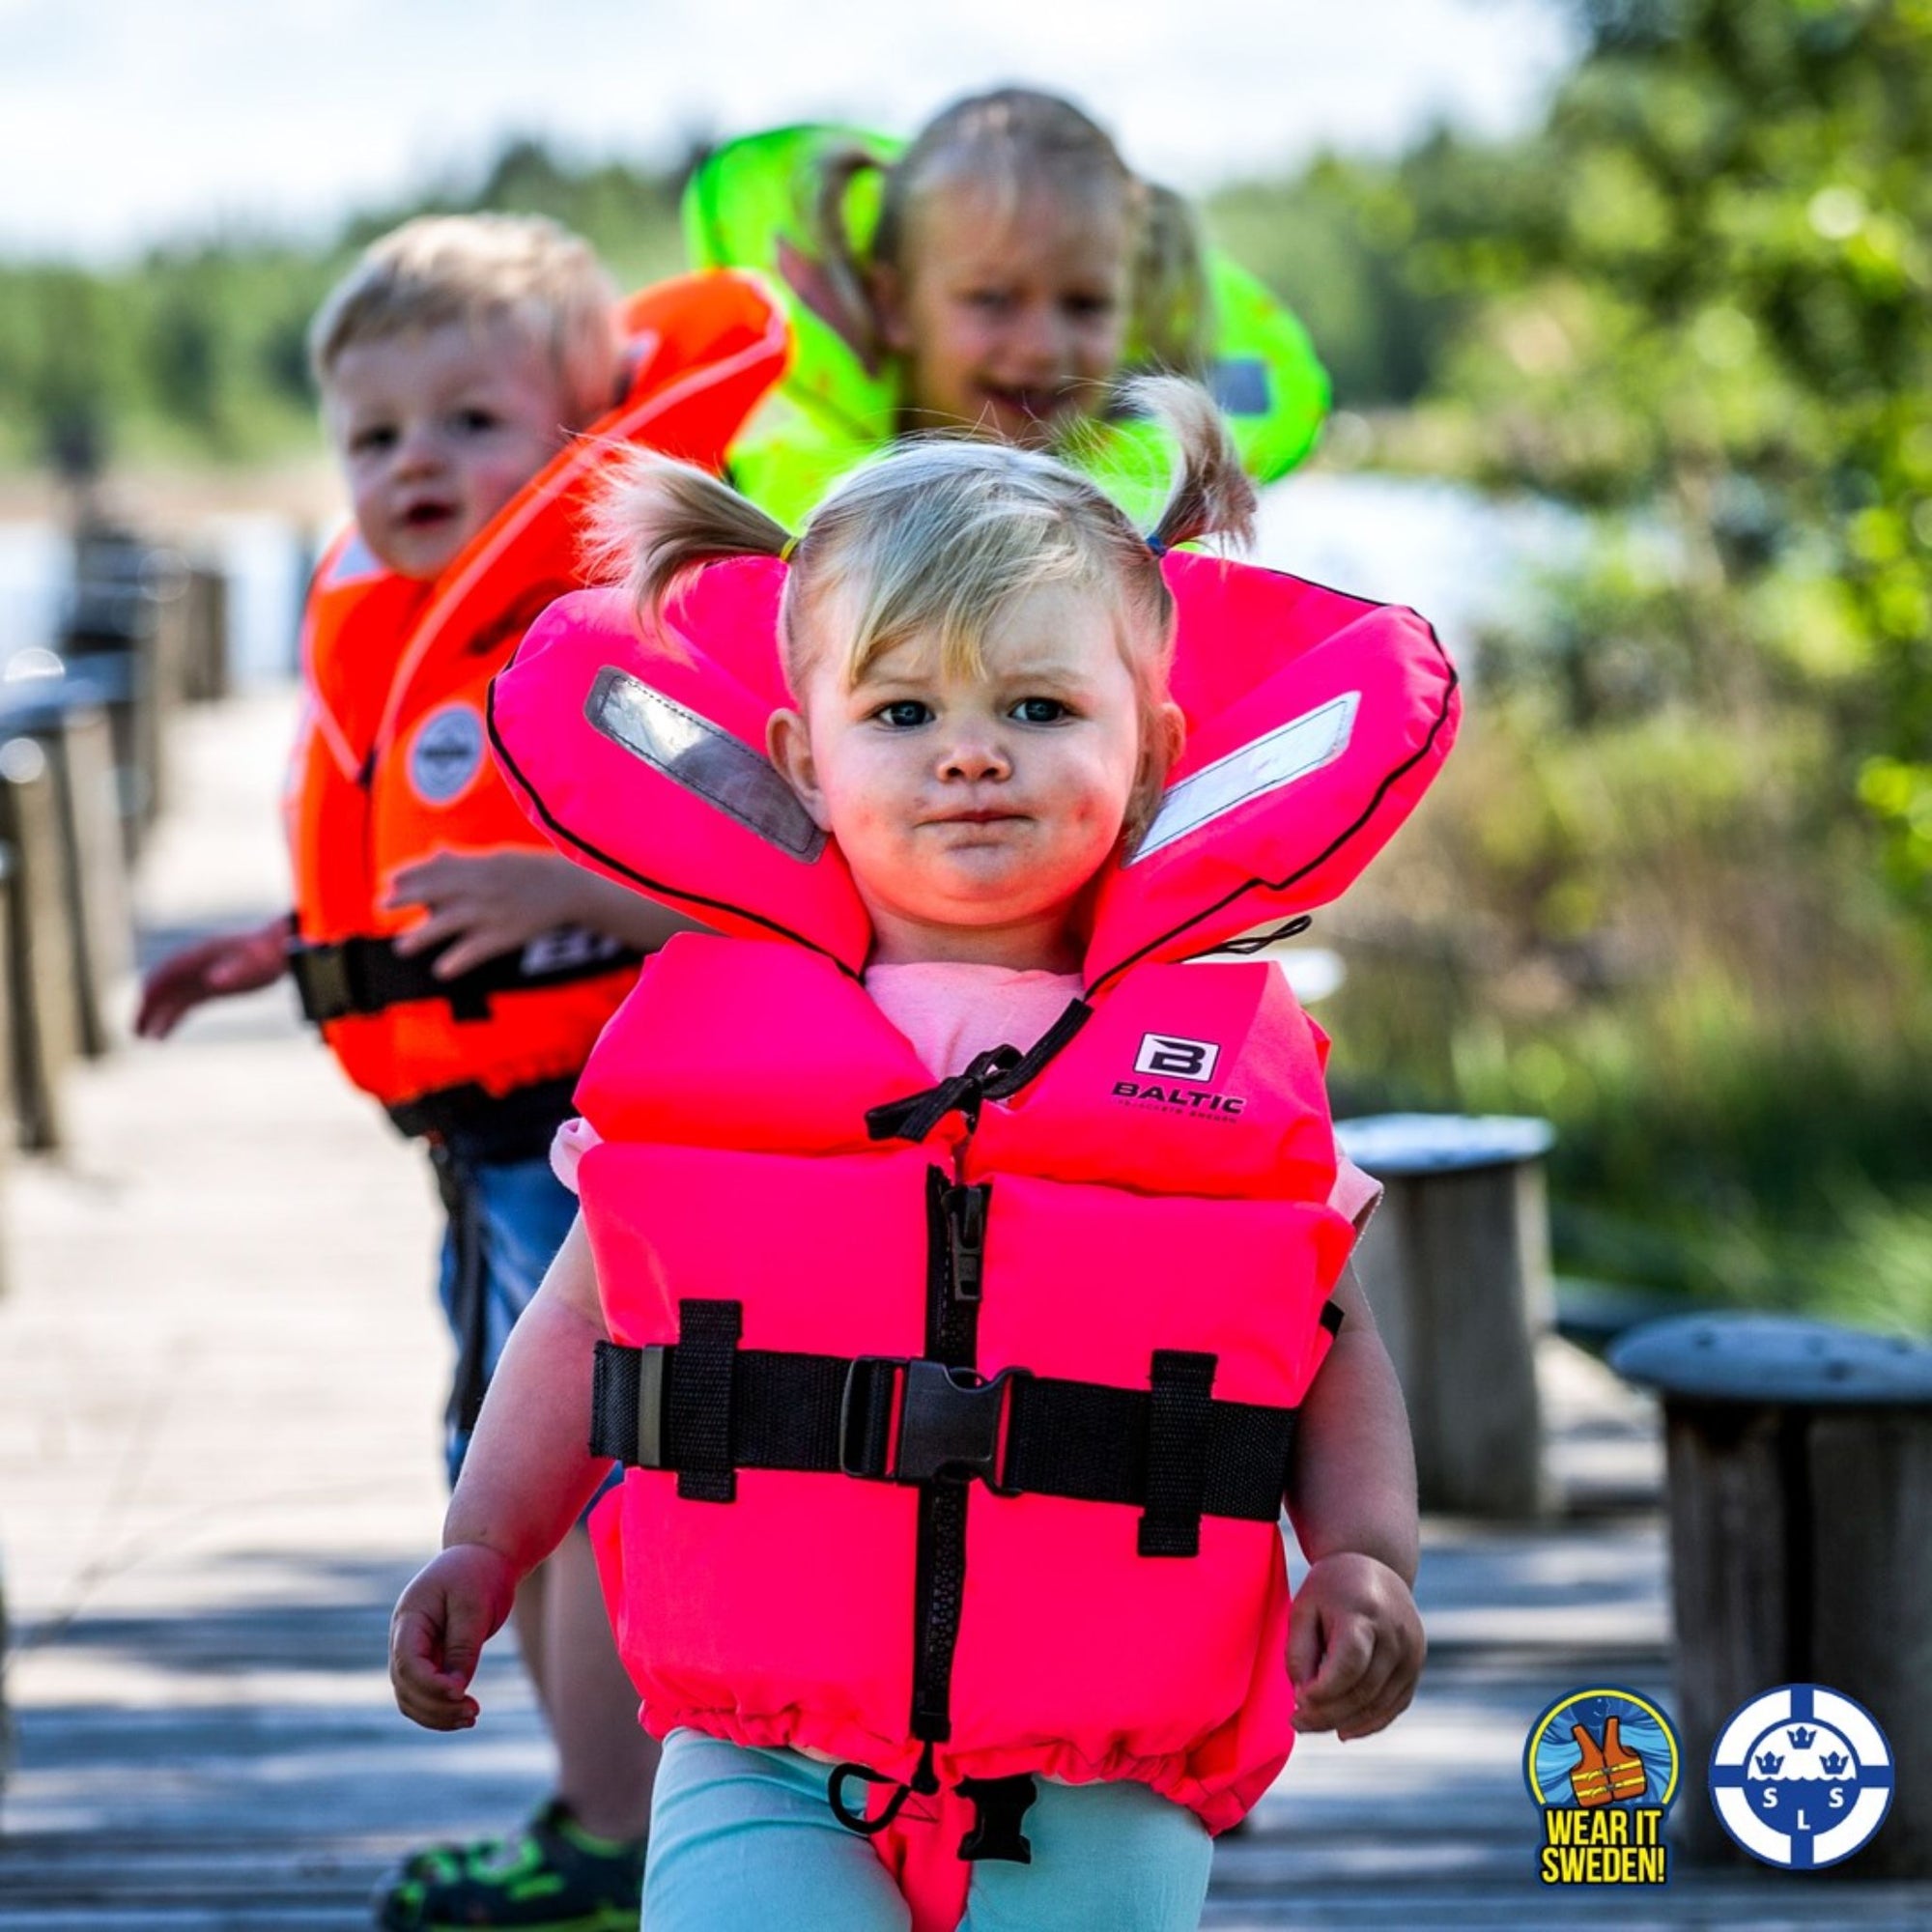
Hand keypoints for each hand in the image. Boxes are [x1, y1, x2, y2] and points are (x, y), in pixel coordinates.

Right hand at [135, 919, 289, 1037]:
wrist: (281, 949)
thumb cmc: (267, 954)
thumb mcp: (253, 963)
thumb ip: (233, 971)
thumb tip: (213, 981)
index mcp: (197, 957)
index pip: (164, 975)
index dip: (151, 994)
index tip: (140, 1013)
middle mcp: (192, 967)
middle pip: (160, 988)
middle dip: (146, 1010)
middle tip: (136, 1034)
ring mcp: (198, 978)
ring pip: (169, 1000)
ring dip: (155, 1018)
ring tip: (146, 1041)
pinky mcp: (208, 989)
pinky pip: (182, 1006)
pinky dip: (170, 1019)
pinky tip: (161, 1037)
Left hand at [385, 850, 586, 979]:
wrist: (570, 888)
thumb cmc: (532, 871)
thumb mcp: (498, 857)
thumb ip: (463, 858)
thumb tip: (435, 850)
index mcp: (479, 865)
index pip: (436, 868)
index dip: (409, 874)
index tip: (387, 881)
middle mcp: (481, 887)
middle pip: (436, 891)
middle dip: (406, 898)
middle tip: (381, 905)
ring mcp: (492, 912)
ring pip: (451, 922)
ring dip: (424, 934)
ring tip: (402, 946)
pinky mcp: (505, 935)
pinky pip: (477, 949)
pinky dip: (459, 960)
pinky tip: (441, 970)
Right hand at [389, 1542, 519, 1730]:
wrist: (483, 1556)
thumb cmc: (479, 1575)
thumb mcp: (474, 1606)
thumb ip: (463, 1647)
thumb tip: (456, 1690)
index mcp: (410, 1616)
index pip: (407, 1661)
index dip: (429, 1684)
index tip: (461, 1693)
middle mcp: (403, 1637)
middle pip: (406, 1685)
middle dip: (436, 1705)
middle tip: (474, 1712)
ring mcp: (412, 1650)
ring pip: (410, 1696)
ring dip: (437, 1714)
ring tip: (472, 1716)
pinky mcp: (428, 1658)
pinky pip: (424, 1693)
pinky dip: (440, 1708)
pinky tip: (465, 1713)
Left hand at [1287, 1550, 1424, 1739]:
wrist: (1374, 1564)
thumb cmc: (1330, 1589)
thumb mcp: (1303, 1608)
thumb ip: (1298, 1652)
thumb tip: (1303, 1698)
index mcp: (1364, 1611)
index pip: (1349, 1664)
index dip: (1323, 1691)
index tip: (1296, 1701)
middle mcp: (1395, 1633)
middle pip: (1363, 1689)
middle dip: (1327, 1714)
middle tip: (1297, 1722)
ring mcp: (1412, 1650)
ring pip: (1379, 1703)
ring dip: (1345, 1722)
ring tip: (1313, 1725)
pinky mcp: (1416, 1663)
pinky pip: (1396, 1704)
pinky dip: (1370, 1722)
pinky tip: (1344, 1729)